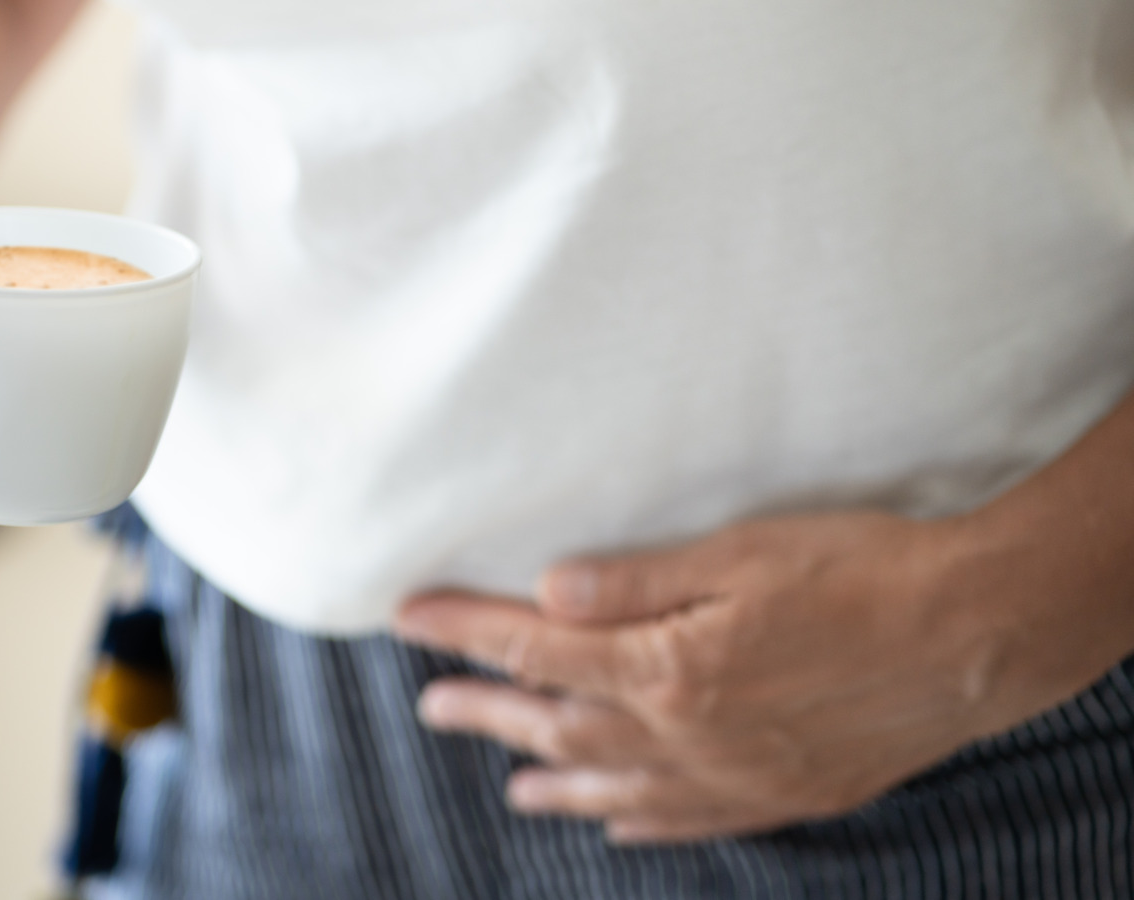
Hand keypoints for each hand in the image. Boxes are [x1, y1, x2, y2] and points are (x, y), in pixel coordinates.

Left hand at [392, 512, 1077, 843]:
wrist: (975, 637)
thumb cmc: (860, 574)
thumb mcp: (741, 555)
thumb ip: (636, 581)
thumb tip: (545, 590)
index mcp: (666, 667)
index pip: (535, 648)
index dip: (464, 629)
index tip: (408, 616)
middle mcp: (684, 734)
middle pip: (558, 723)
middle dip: (485, 709)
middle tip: (431, 705)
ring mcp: (730, 775)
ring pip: (612, 782)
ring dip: (549, 775)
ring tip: (506, 779)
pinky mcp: (777, 794)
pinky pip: (683, 819)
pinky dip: (634, 818)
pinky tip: (608, 818)